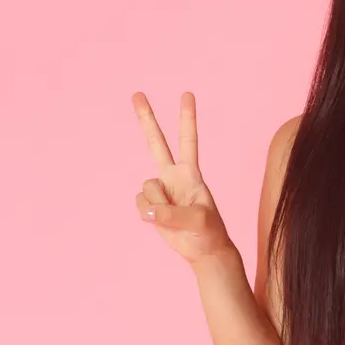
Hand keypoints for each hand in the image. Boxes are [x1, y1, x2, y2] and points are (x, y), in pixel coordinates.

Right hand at [132, 91, 233, 264]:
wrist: (202, 250)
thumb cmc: (207, 232)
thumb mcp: (196, 222)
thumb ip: (171, 214)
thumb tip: (147, 211)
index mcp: (190, 174)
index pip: (188, 140)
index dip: (187, 118)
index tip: (187, 94)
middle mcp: (173, 176)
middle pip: (156, 143)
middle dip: (146, 118)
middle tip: (137, 93)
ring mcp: (160, 190)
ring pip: (146, 188)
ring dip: (157, 206)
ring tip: (174, 217)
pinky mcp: (150, 205)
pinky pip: (140, 205)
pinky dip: (148, 215)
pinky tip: (161, 220)